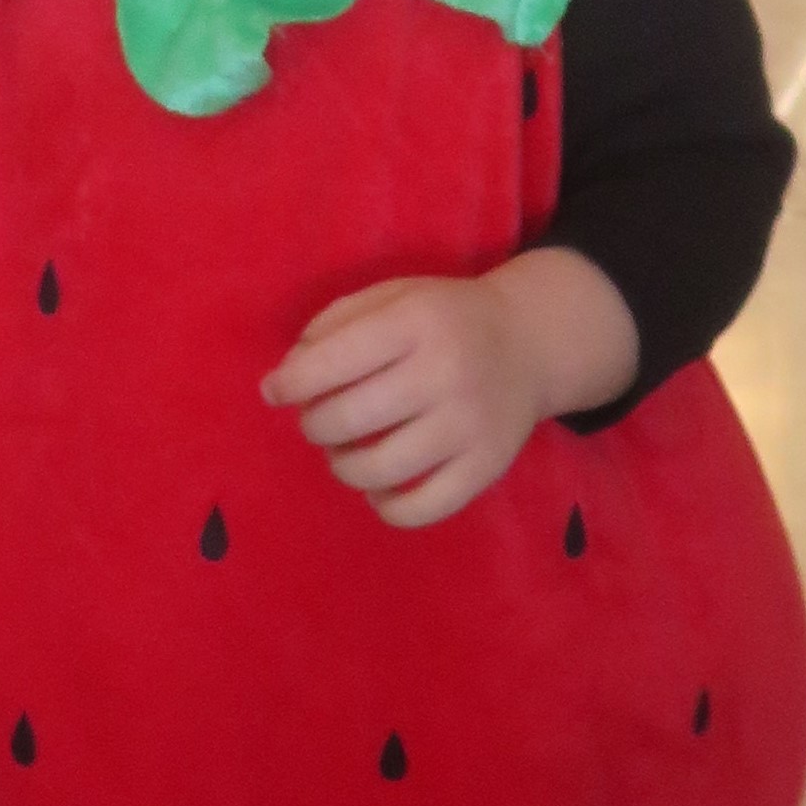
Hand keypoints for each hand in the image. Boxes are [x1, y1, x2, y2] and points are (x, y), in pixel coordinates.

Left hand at [262, 250, 638, 528]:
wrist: (530, 342)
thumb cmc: (444, 318)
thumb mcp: (393, 296)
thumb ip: (335, 324)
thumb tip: (287, 375)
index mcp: (417, 321)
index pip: (333, 361)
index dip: (291, 382)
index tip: (275, 390)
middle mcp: (445, 373)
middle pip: (348, 419)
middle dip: (314, 424)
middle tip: (318, 418)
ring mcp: (469, 425)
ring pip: (378, 470)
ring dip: (342, 464)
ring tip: (344, 449)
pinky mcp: (486, 467)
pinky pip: (420, 509)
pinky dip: (386, 506)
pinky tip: (380, 486)